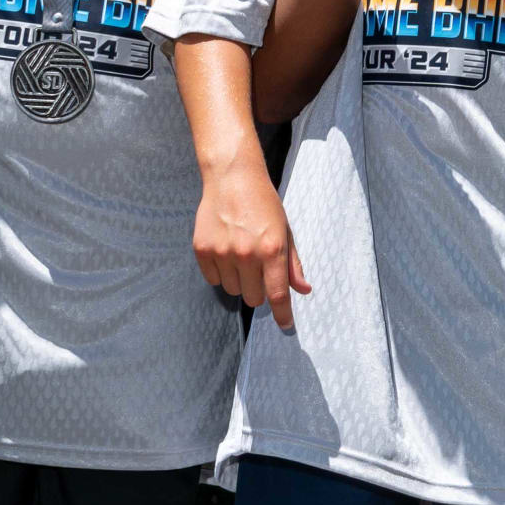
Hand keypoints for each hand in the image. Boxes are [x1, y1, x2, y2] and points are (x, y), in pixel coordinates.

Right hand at [194, 153, 310, 330]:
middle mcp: (247, 254)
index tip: (286, 326)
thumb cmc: (263, 204)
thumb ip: (292, 264)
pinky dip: (220, 272)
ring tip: (240, 254)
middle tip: (257, 269)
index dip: (283, 315)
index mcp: (271, 249)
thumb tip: (302, 290)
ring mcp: (222, 252)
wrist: (232, 178)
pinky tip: (225, 250)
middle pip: (253, 298)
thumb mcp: (285, 231)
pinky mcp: (202, 249)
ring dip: (238, 280)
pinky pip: (213, 279)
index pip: (277, 294)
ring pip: (232, 290)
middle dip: (258, 290)